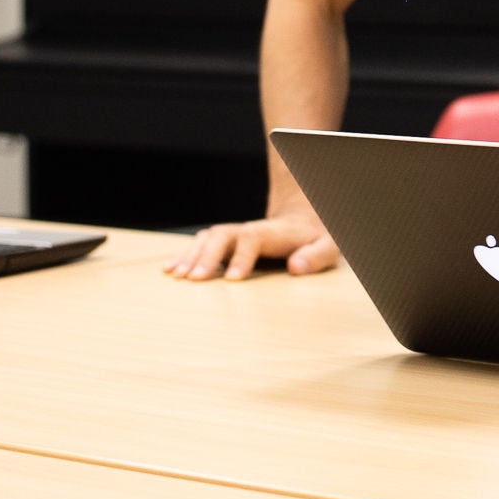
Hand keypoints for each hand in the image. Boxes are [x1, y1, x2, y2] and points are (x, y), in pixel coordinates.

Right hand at [163, 205, 337, 280]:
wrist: (306, 219)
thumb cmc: (318, 237)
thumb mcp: (329, 246)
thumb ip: (316, 256)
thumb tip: (296, 267)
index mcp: (275, 232)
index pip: (253, 238)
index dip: (241, 257)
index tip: (231, 279)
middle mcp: (251, 230)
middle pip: (223, 235)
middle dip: (207, 256)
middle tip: (193, 279)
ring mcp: (237, 234)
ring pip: (209, 238)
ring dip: (191, 255)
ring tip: (175, 275)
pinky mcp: (228, 242)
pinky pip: (202, 243)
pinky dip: (185, 255)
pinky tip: (169, 270)